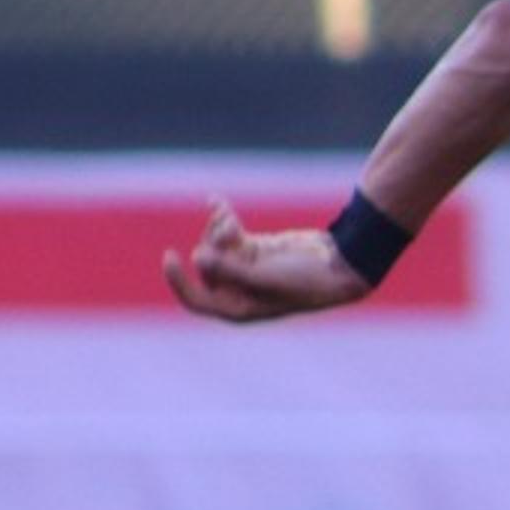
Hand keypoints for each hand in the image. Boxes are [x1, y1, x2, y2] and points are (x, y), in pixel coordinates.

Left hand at [162, 198, 375, 322]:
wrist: (338, 265)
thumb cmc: (306, 281)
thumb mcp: (265, 278)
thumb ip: (230, 269)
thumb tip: (196, 257)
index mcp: (237, 308)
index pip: (196, 299)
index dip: (179, 280)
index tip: (171, 256)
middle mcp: (237, 291)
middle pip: (205, 265)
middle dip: (213, 244)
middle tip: (231, 229)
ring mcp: (245, 268)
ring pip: (215, 245)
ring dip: (218, 228)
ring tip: (230, 217)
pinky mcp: (254, 248)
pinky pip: (228, 231)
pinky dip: (222, 216)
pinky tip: (215, 200)